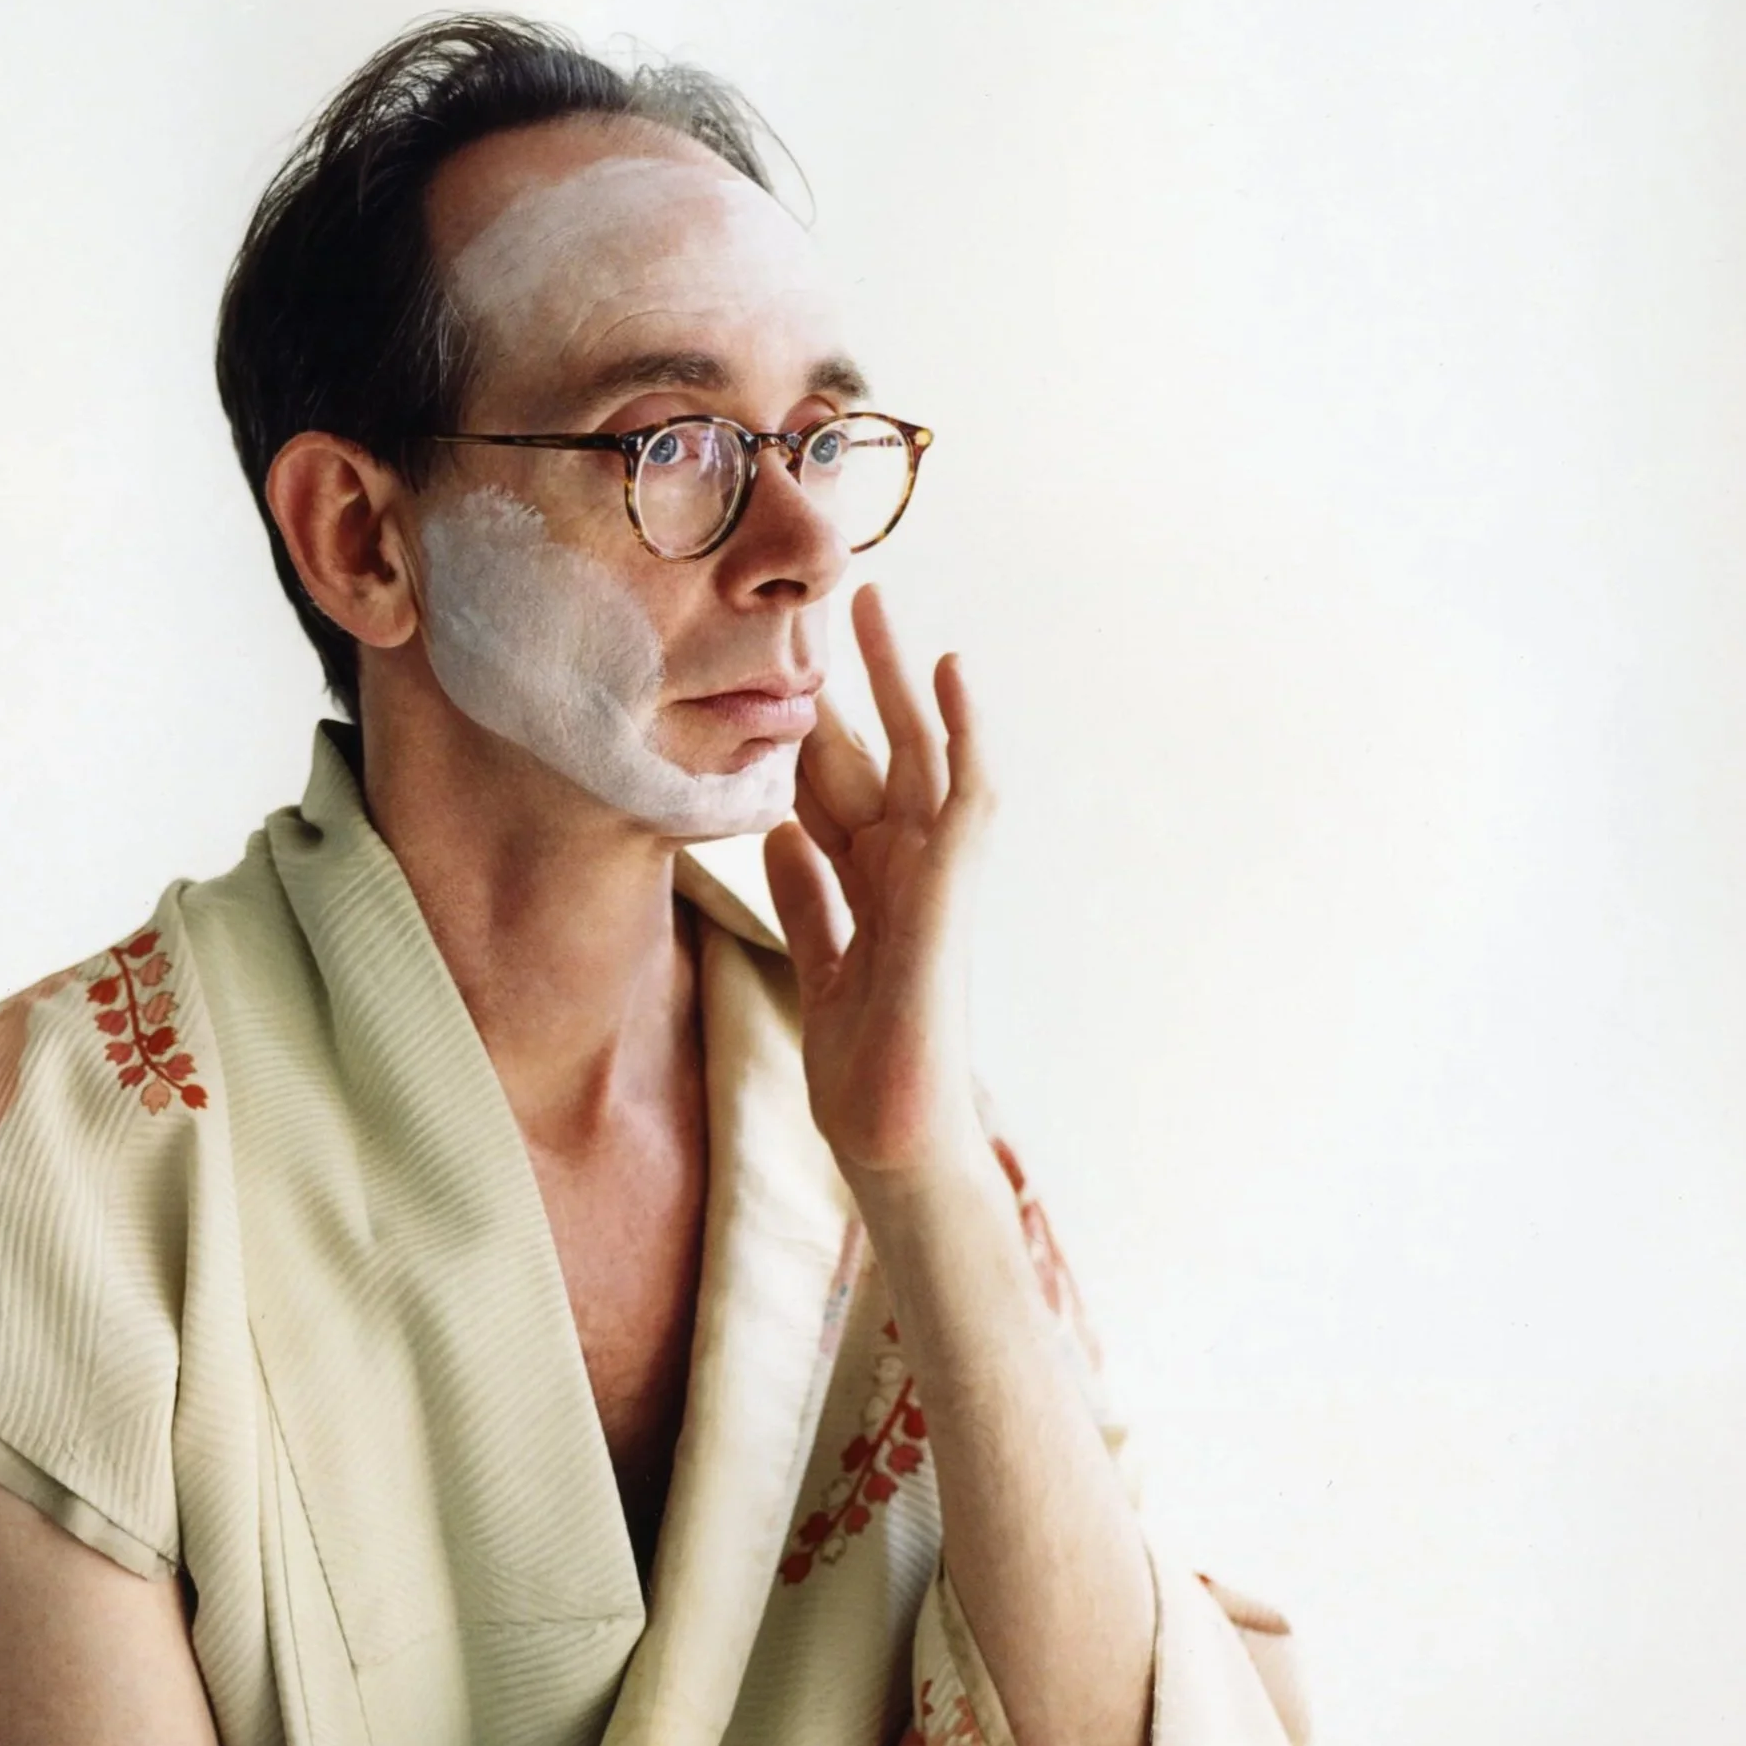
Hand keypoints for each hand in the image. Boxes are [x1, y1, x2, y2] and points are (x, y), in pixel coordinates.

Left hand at [765, 582, 991, 1189]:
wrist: (892, 1139)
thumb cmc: (866, 1073)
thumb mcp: (819, 970)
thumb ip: (811, 903)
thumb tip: (781, 834)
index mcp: (872, 890)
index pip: (836, 792)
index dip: (810, 730)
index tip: (776, 671)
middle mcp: (906, 874)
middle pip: (879, 757)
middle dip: (857, 684)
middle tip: (835, 605)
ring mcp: (934, 879)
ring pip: (924, 757)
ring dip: (904, 683)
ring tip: (882, 609)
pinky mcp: (952, 892)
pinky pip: (969, 796)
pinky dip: (965, 732)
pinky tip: (949, 673)